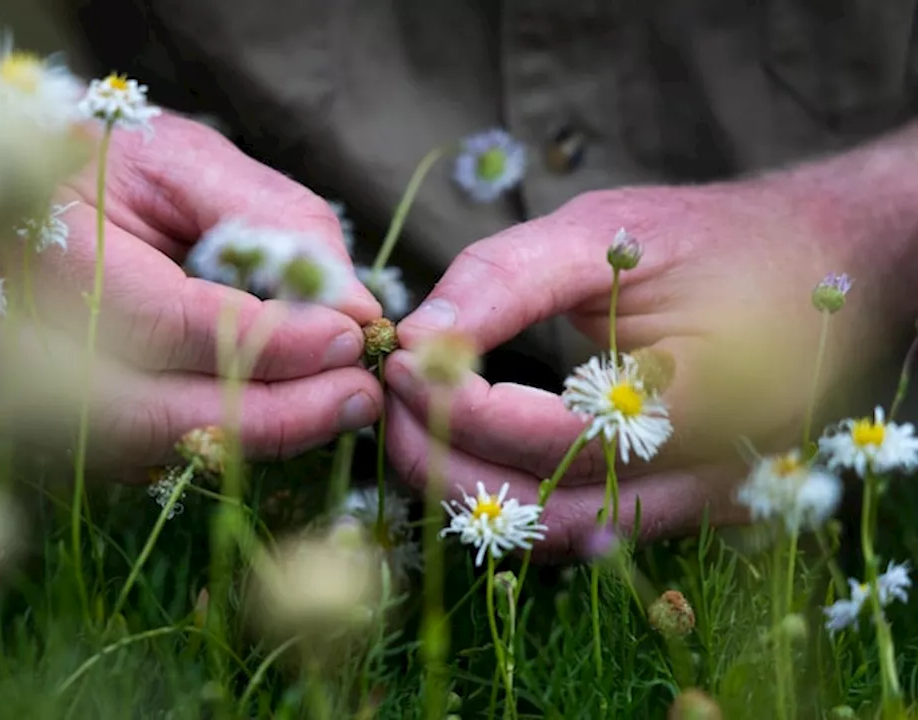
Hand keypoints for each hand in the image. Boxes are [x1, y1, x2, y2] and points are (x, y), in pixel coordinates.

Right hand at [0, 114, 384, 475]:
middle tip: (362, 396)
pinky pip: (136, 453)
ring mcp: (8, 402)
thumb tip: (352, 309)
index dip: (270, 341)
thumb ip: (270, 224)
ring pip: (150, 450)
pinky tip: (272, 408)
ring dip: (252, 435)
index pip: (169, 324)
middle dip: (277, 416)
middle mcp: (7, 345)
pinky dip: (211, 436)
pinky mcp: (33, 429)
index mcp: (37, 252)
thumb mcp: (180, 157)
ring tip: (334, 403)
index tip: (354, 336)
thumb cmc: (85, 155)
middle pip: (158, 415)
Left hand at [384, 180, 899, 559]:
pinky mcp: (677, 506)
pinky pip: (575, 522)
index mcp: (703, 405)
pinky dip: (507, 492)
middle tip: (388, 398)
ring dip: (465, 486)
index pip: (553, 440)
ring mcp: (695, 506)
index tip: (401, 360)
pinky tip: (462, 443)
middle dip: (444, 459)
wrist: (825, 268)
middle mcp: (705, 481)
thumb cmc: (718, 239)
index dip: (463, 406)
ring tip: (412, 420)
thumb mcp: (609, 230)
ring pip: (552, 533)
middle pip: (543, 511)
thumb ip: (507, 278)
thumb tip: (416, 333)